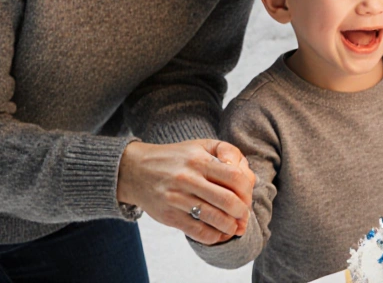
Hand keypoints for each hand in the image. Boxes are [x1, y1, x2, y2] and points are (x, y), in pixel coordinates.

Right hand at [117, 139, 254, 244]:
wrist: (134, 170)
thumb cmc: (175, 157)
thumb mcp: (201, 145)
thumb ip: (228, 153)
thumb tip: (248, 177)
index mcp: (199, 160)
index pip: (235, 177)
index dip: (247, 191)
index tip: (247, 198)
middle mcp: (188, 179)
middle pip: (228, 200)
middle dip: (242, 212)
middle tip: (245, 217)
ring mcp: (177, 199)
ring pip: (214, 218)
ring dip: (230, 227)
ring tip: (235, 228)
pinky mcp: (169, 216)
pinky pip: (197, 231)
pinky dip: (213, 237)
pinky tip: (218, 235)